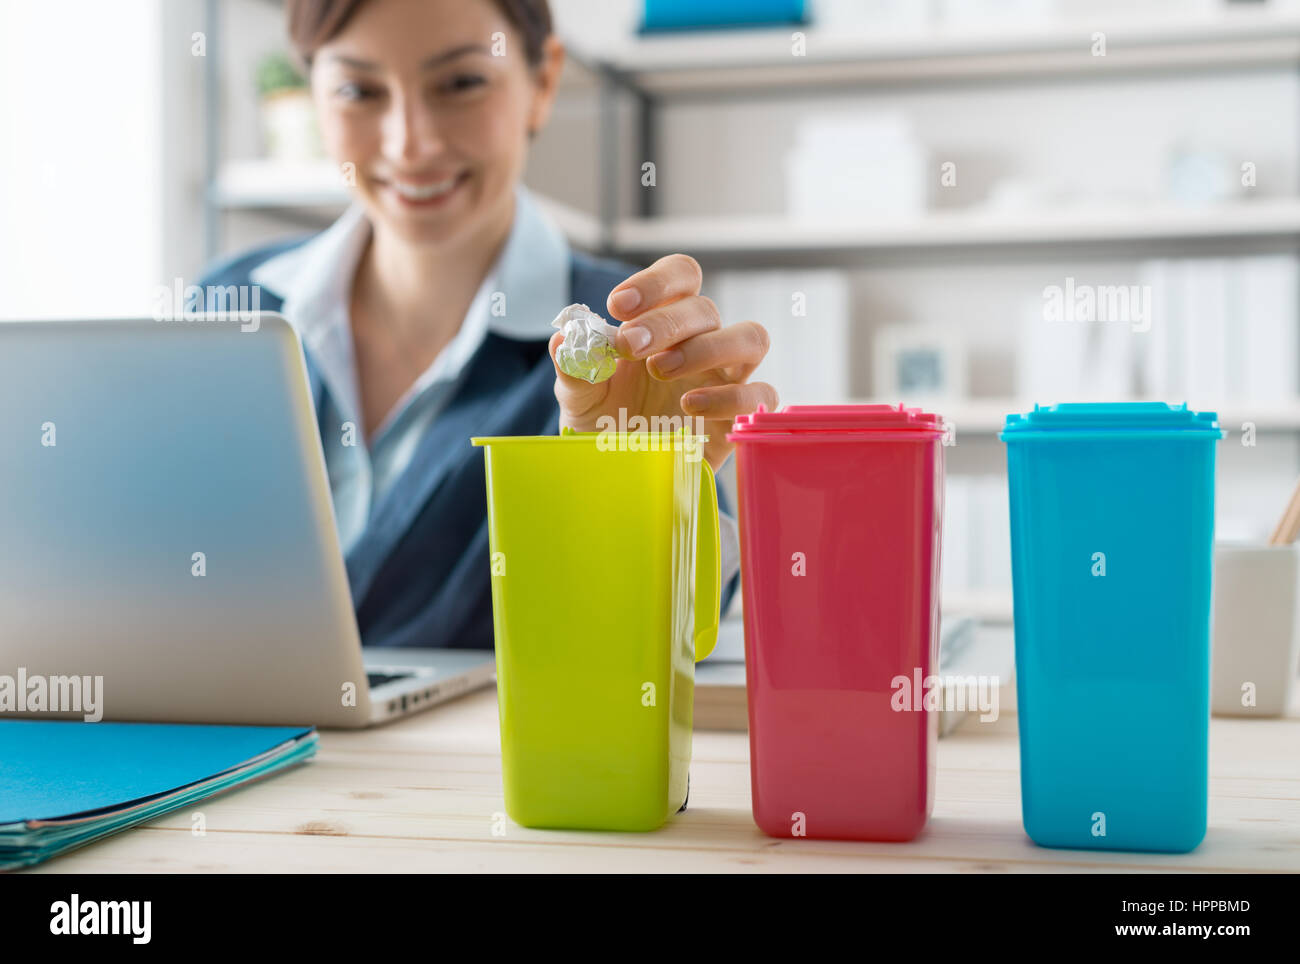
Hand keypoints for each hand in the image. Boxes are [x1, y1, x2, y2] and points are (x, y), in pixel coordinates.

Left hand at [549, 254, 777, 469]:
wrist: (620, 471)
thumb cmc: (605, 421)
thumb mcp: (579, 395)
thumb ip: (574, 366)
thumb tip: (565, 341)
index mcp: (666, 321)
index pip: (681, 276)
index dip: (656, 283)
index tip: (618, 305)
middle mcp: (702, 341)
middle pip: (705, 308)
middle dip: (665, 323)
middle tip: (629, 347)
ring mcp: (726, 377)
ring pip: (751, 337)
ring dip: (707, 347)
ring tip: (661, 370)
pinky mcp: (739, 416)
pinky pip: (760, 394)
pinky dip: (729, 396)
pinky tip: (688, 405)